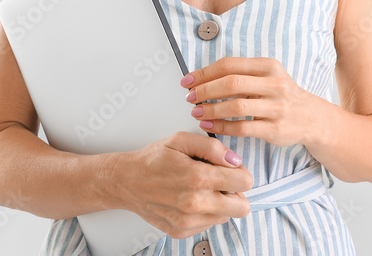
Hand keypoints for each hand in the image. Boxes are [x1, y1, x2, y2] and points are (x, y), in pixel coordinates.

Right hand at [106, 131, 252, 239]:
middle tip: (223, 182)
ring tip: (203, 189)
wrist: (126, 181)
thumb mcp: (182, 140)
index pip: (245, 182)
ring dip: (221, 203)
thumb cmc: (153, 159)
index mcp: (198, 177)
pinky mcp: (181, 231)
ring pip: (226, 216)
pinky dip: (206, 212)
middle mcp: (195, 203)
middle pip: (242, 207)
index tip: (232, 169)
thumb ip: (213, 147)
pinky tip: (192, 199)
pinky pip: (209, 224)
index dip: (242, 172)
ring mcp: (188, 221)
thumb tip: (234, 160)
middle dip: (237, 192)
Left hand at [181, 57, 327, 147]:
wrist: (311, 118)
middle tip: (189, 97)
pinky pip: (242, 128)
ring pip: (236, 106)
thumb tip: (203, 77)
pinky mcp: (275, 129)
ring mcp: (276, 107)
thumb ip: (241, 75)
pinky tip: (209, 126)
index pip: (230, 65)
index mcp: (269, 67)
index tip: (188, 81)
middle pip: (231, 83)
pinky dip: (221, 127)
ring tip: (196, 112)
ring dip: (210, 110)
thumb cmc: (281, 95)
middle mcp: (275, 84)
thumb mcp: (268, 77)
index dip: (205, 72)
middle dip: (205, 90)